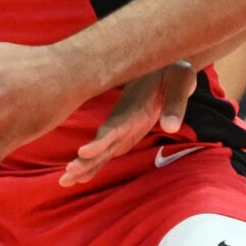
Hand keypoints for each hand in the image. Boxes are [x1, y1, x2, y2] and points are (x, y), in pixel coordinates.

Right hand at [61, 61, 200, 186]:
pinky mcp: (125, 130)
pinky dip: (95, 163)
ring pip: (100, 148)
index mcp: (133, 107)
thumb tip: (171, 128)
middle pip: (100, 141)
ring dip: (85, 164)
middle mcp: (122, 118)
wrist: (165, 63)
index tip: (83, 153)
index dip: (99, 141)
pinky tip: (81, 177)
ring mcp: (121, 125)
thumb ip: (176, 104)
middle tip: (68, 174)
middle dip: (85, 158)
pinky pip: (108, 149)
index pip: (114, 127)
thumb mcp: (181, 82)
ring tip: (64, 181)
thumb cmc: (174, 72)